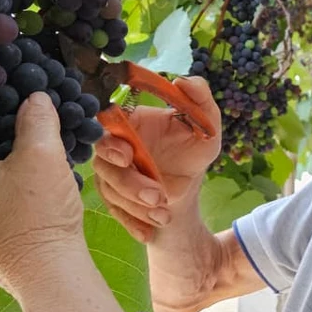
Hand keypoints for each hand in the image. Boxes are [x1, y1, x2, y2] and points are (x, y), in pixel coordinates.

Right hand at [92, 76, 221, 241]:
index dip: (110, 141)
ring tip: (163, 213)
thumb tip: (183, 80)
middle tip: (157, 195)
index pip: (105, 124)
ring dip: (136, 205)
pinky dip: (133, 224)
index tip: (128, 155)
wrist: (190, 186)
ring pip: (110, 191)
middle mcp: (114, 148)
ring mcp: (111, 175)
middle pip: (104, 163)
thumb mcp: (207, 125)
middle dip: (129, 182)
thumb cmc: (193, 149)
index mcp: (129, 123)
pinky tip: (150, 231)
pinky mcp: (115, 200)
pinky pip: (116, 213)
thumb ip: (201, 99)